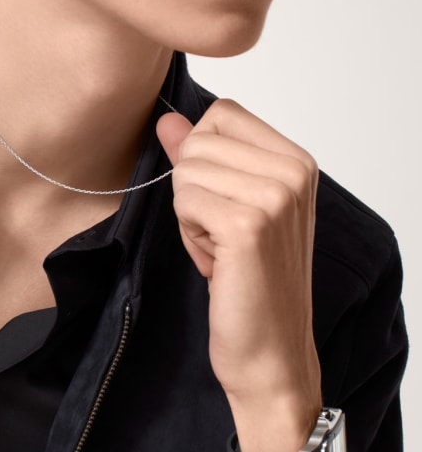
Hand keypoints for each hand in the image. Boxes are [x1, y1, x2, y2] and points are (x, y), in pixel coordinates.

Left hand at [157, 99, 321, 451]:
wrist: (270, 350)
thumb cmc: (250, 277)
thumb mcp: (229, 204)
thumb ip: (199, 155)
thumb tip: (167, 120)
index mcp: (296, 160)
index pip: (222, 113)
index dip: (202, 153)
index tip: (221, 196)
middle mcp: (294, 171)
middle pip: (198, 141)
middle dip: (193, 189)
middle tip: (221, 231)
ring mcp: (275, 196)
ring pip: (186, 171)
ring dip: (190, 214)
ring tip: (221, 247)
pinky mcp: (248, 225)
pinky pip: (184, 200)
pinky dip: (189, 233)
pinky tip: (216, 261)